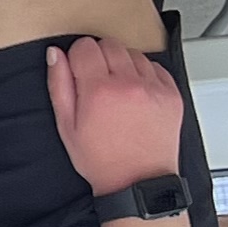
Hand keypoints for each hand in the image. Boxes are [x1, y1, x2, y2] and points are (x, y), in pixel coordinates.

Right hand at [47, 37, 184, 195]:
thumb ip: (59, 84)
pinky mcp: (172, 94)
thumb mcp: (66, 126)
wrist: (138, 182)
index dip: (77, 57)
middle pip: (109, 44)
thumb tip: (55, 54)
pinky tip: (136, 93)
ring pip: (133, 52)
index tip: (78, 71)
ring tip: (118, 89)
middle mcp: (129, 84)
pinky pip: (156, 67)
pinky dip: (144, 74)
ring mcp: (154, 88)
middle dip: (99, 57)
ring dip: (122, 64)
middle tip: (96, 82)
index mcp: (99, 90)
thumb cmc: (101, 159)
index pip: (85, 46)